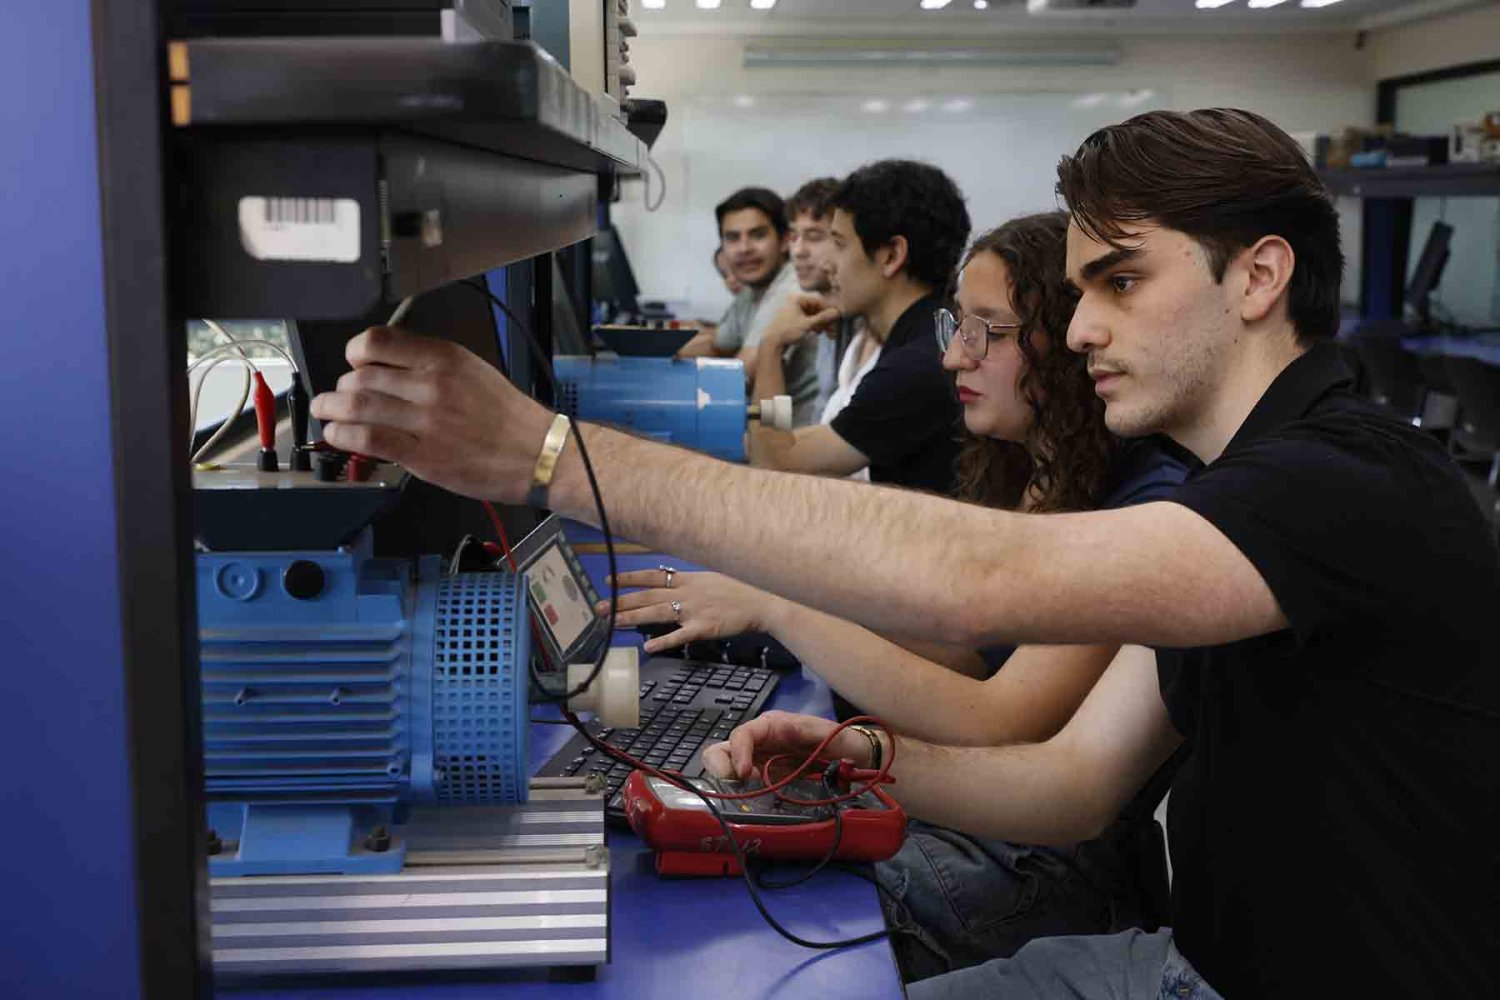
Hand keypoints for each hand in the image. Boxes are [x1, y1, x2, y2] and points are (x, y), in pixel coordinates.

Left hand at [309, 326, 553, 503]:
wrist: (536, 453)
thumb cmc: (508, 417)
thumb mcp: (473, 370)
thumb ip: (430, 365)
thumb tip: (386, 367)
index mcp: (445, 359)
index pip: (378, 342)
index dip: (355, 352)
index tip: (353, 362)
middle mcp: (432, 385)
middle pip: (362, 377)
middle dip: (342, 387)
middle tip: (340, 396)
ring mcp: (426, 421)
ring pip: (358, 406)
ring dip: (332, 409)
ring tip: (326, 413)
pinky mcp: (423, 456)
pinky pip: (369, 439)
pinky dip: (344, 435)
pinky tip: (338, 435)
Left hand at [599, 570, 780, 653]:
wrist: (762, 601)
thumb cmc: (739, 589)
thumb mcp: (711, 577)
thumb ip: (689, 581)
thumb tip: (670, 579)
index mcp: (688, 579)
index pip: (652, 575)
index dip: (629, 578)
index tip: (608, 580)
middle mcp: (686, 592)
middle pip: (647, 596)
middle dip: (621, 601)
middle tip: (598, 607)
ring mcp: (694, 610)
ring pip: (656, 614)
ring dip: (632, 618)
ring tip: (611, 623)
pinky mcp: (704, 628)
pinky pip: (680, 635)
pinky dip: (664, 641)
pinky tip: (648, 647)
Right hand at [702, 710, 874, 779]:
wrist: (854, 758)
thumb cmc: (840, 740)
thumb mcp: (825, 732)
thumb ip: (807, 731)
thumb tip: (786, 732)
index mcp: (771, 726)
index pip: (743, 734)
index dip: (738, 753)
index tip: (745, 775)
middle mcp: (760, 742)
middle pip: (722, 750)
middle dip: (720, 768)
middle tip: (739, 786)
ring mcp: (760, 762)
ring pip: (727, 769)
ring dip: (729, 784)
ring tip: (750, 794)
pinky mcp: (764, 779)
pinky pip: (743, 786)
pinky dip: (742, 795)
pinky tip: (757, 800)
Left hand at [763, 292, 840, 349]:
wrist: (772, 342)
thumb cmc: (787, 331)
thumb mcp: (807, 324)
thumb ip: (822, 318)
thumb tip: (837, 312)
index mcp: (797, 298)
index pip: (818, 299)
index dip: (828, 309)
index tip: (836, 318)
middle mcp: (796, 300)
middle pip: (816, 306)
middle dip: (825, 318)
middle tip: (832, 329)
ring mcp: (794, 308)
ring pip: (813, 313)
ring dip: (821, 322)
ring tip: (826, 333)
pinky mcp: (794, 316)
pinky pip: (808, 317)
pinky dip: (814, 324)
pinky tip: (818, 332)